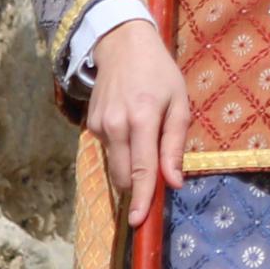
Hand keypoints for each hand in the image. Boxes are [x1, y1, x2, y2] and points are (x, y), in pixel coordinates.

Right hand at [86, 23, 190, 195]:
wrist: (122, 45)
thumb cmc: (159, 74)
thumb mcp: (179, 104)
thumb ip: (174, 145)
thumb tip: (173, 182)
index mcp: (141, 119)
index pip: (142, 169)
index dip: (142, 198)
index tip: (140, 222)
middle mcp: (115, 125)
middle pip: (124, 176)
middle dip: (139, 187)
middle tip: (158, 181)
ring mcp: (99, 125)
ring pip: (116, 165)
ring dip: (132, 166)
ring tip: (147, 137)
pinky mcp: (91, 125)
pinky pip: (110, 150)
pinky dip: (123, 150)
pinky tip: (132, 127)